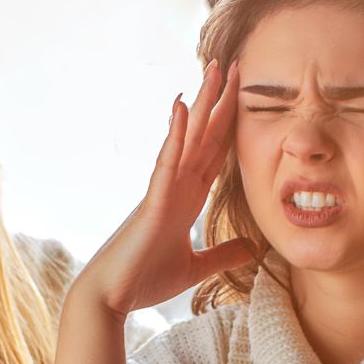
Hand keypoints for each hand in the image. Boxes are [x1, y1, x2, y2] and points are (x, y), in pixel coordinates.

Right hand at [72, 60, 253, 318]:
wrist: (112, 298)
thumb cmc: (145, 281)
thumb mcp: (196, 267)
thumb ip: (222, 254)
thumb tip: (251, 247)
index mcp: (187, 198)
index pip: (215, 153)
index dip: (230, 124)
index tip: (244, 96)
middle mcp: (176, 186)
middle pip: (204, 136)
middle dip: (219, 102)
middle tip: (233, 65)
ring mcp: (163, 190)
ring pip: (188, 138)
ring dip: (201, 104)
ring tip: (212, 70)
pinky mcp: (153, 201)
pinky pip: (167, 162)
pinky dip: (176, 135)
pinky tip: (182, 106)